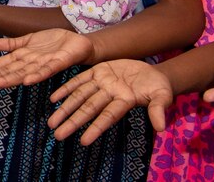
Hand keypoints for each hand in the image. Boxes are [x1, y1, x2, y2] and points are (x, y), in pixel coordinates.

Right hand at [0, 29, 93, 88]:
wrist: (79, 42)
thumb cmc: (54, 43)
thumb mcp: (28, 41)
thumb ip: (10, 45)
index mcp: (22, 58)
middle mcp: (29, 65)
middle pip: (6, 71)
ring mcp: (42, 65)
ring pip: (22, 74)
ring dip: (6, 80)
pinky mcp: (58, 63)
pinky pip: (46, 71)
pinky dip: (36, 76)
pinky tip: (26, 80)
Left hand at [49, 59, 172, 144]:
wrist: (152, 73)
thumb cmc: (159, 87)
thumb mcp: (162, 96)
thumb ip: (158, 109)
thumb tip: (161, 128)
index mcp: (124, 101)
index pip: (108, 117)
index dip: (96, 128)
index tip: (83, 142)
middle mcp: (109, 94)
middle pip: (88, 109)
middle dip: (73, 122)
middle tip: (57, 135)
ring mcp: (102, 83)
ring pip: (80, 96)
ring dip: (65, 109)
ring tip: (51, 122)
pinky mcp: (98, 71)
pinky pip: (79, 80)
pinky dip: (66, 88)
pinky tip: (53, 99)